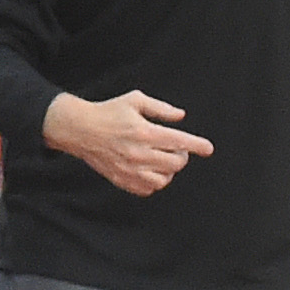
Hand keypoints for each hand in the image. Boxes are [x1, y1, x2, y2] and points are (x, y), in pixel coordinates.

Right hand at [41, 89, 212, 196]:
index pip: (179, 141)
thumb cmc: (109, 112)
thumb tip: (181, 116)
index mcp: (144, 132)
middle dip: (182, 156)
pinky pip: (148, 189)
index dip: (198, 145)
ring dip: (169, 170)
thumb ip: (160, 108)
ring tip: (162, 159)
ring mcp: (130, 169)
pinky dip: (155, 181)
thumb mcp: (135, 100)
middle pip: (176, 163)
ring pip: (164, 179)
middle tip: (176, 148)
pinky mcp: (122, 180)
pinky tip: (150, 170)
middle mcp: (139, 153)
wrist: (80, 129)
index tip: (208, 149)